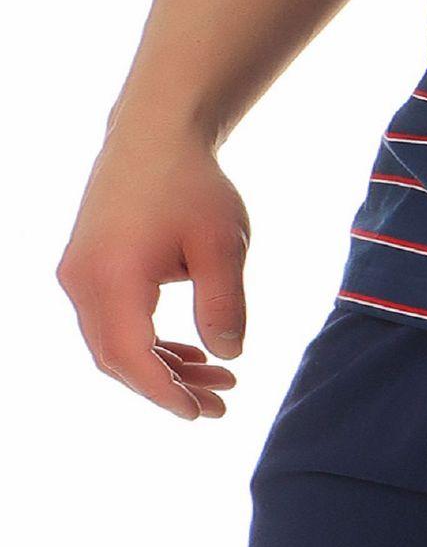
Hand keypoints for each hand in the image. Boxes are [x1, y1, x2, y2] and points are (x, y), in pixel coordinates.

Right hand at [57, 129, 249, 419]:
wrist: (155, 133)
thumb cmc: (192, 184)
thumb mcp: (223, 244)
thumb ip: (225, 304)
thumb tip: (228, 357)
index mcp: (113, 274)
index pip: (131, 356)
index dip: (166, 392)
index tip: (203, 413)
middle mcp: (83, 278)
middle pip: (117, 359)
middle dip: (167, 388)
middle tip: (221, 403)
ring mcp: (78, 273)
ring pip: (111, 344)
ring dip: (159, 368)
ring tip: (216, 379)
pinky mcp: (85, 267)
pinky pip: (109, 323)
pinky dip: (145, 344)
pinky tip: (186, 353)